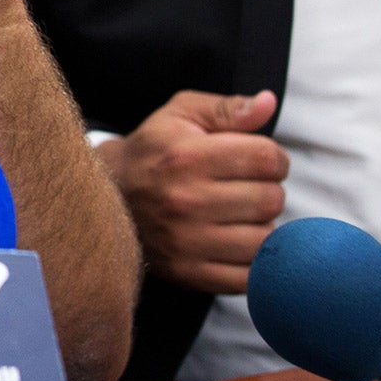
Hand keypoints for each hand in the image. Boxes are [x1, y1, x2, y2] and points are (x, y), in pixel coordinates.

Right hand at [96, 90, 288, 293]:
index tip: (261, 161)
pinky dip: (253, 262)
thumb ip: (229, 108)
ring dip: (262, 226)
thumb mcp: (182, 114)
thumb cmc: (154, 150)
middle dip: (268, 190)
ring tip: (243, 215)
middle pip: (270, 200)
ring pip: (264, 240)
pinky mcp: (188, 273)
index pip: (266, 159)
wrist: (106, 197)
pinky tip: (239, 243)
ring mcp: (186, 242)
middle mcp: (186, 201)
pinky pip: (247, 277)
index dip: (274, 157)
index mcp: (187, 157)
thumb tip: (269, 103)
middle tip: (249, 188)